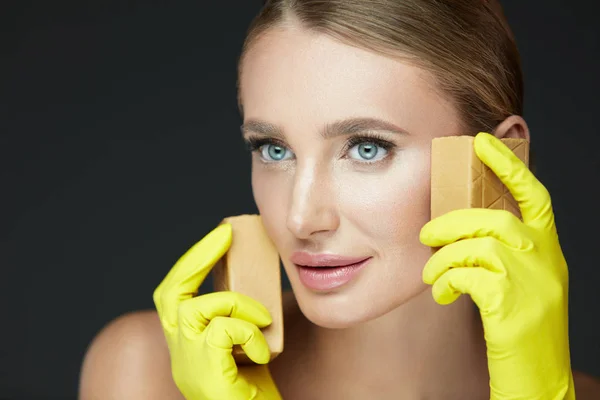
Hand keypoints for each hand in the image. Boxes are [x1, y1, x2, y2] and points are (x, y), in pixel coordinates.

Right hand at [153, 224, 281, 399]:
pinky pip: (221, 333)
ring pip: (197, 308)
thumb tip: (258, 283)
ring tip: (262, 320)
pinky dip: (249, 333)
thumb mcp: (244, 346)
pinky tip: (264, 352)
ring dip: (237, 305)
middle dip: (196, 257)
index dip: (193, 260)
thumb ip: (238, 320)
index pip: (174, 293)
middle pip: (170, 293)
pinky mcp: (204, 378)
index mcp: (186, 344)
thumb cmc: (254, 389)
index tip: (220, 236)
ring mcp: (187, 367)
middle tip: (224, 236)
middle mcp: (179, 354)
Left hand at [420, 132, 574, 398]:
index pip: (533, 195)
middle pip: (495, 219)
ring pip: (479, 246)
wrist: (537, 378)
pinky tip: (446, 295)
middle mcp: (548, 260)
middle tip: (426, 235)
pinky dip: (450, 281)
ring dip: (445, 258)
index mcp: (548, 249)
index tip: (482, 140)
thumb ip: (498, 252)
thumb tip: (458, 227)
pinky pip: (472, 276)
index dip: (509, 164)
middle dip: (453, 223)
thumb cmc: (518, 328)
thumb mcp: (518, 283)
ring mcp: (536, 283)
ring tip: (433, 275)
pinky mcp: (516, 307)